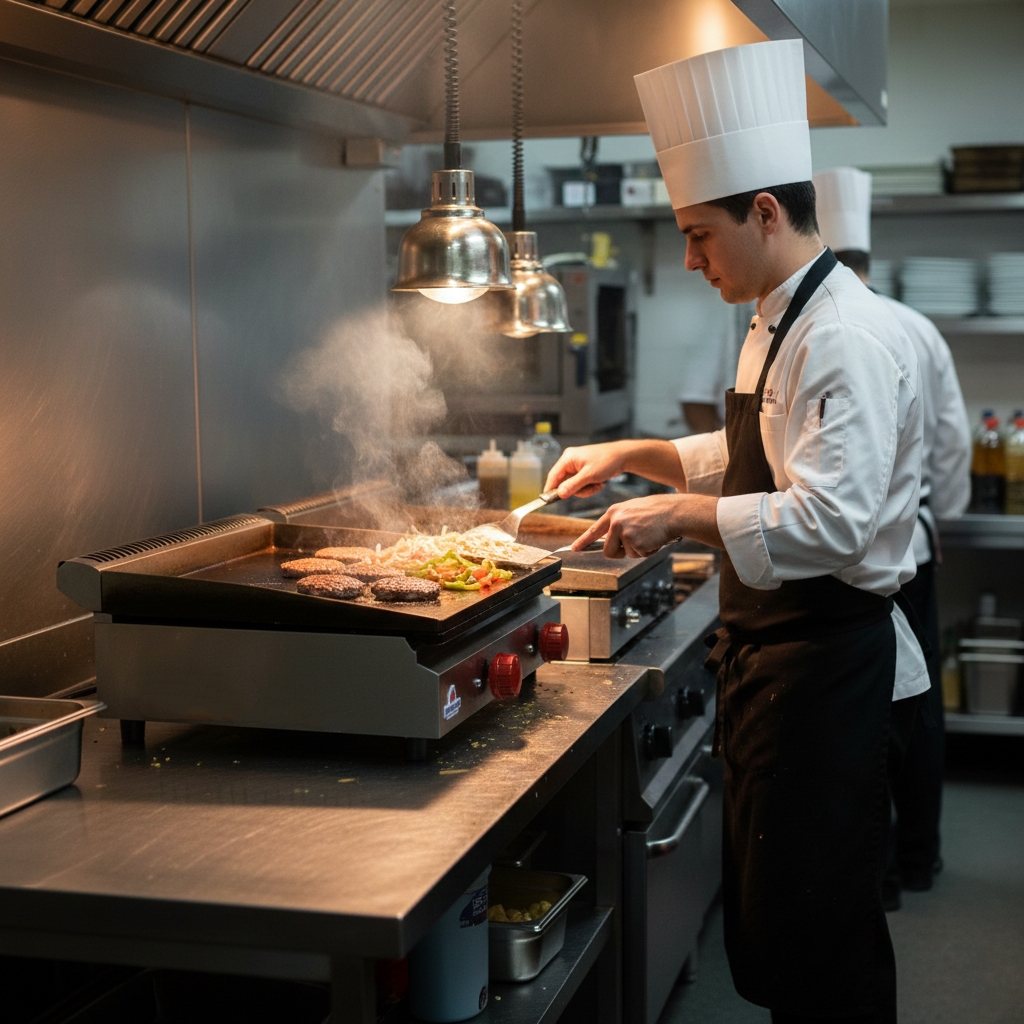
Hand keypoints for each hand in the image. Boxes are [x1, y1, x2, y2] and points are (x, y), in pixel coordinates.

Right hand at [544, 441, 633, 498]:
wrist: (624, 456)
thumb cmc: (607, 461)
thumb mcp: (589, 476)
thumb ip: (573, 485)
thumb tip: (559, 494)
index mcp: (568, 458)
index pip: (553, 476)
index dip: (550, 489)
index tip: (548, 501)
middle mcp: (570, 460)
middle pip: (564, 483)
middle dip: (577, 490)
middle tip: (589, 489)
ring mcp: (577, 465)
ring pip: (573, 485)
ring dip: (585, 489)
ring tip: (597, 485)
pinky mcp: (583, 469)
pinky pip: (580, 483)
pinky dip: (589, 486)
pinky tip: (599, 483)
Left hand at [571, 493, 721, 558]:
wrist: (673, 512)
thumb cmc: (656, 512)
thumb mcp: (632, 511)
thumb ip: (619, 523)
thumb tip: (610, 540)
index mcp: (613, 512)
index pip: (594, 530)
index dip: (583, 541)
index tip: (574, 549)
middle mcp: (615, 522)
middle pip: (607, 551)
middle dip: (619, 552)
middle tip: (635, 543)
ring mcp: (624, 532)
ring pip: (624, 554)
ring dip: (636, 551)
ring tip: (647, 536)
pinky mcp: (635, 542)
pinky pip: (637, 555)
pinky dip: (647, 551)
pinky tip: (653, 538)